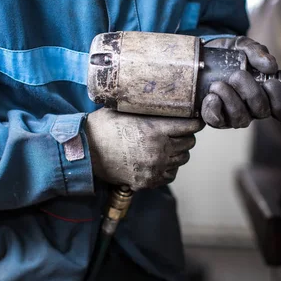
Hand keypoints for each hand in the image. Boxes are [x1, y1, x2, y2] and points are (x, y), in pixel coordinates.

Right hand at [84, 109, 203, 190]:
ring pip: (182, 159)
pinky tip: (160, 159)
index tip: (195, 120)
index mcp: (155, 130)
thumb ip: (147, 109)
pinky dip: (169, 167)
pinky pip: (170, 175)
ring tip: (168, 145)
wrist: (84, 152)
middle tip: (179, 131)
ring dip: (178, 151)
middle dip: (186, 136)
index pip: (190, 126)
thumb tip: (164, 99)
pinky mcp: (147, 181)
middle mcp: (158, 150)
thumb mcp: (125, 110)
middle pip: (189, 143)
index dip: (195, 122)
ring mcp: (153, 168)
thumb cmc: (103, 127)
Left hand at [201, 36, 280, 127]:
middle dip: (251, 92)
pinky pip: (217, 121)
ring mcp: (234, 116)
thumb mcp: (244, 46)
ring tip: (218, 84)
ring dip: (230, 100)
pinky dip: (213, 109)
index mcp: (266, 95)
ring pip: (240, 119)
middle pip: (261, 111)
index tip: (271, 83)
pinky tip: (211, 96)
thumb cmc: (229, 54)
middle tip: (238, 75)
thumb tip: (270, 66)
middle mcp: (253, 109)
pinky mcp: (216, 118)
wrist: (204, 56)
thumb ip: (257, 51)